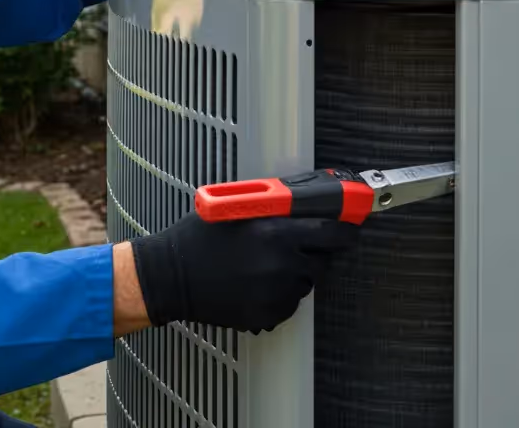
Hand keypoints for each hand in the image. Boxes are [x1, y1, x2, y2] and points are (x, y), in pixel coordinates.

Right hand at [127, 211, 357, 333]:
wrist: (170, 277)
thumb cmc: (198, 239)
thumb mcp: (236, 209)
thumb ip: (274, 208)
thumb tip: (307, 203)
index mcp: (276, 233)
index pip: (333, 233)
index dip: (345, 231)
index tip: (348, 229)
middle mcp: (282, 265)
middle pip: (323, 260)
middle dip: (315, 252)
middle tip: (294, 246)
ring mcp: (276, 293)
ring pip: (306, 282)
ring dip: (296, 273)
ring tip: (264, 265)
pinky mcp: (268, 315)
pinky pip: (289, 303)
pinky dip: (280, 294)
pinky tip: (256, 284)